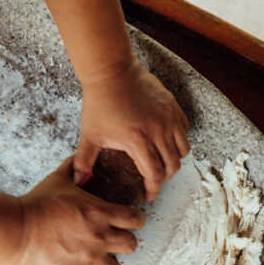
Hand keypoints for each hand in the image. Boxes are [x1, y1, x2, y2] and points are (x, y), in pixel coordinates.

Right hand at [13, 157, 145, 264]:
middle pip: (131, 245)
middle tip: (113, 241)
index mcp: (100, 213)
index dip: (134, 220)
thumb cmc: (36, 204)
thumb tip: (80, 157)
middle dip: (124, 242)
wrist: (15, 230)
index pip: (135, 219)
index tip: (128, 222)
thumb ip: (74, 167)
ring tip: (101, 261)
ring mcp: (89, 260)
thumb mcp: (58, 180)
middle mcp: (100, 238)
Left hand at [73, 59, 190, 200]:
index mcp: (138, 140)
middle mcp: (158, 130)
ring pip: (182, 150)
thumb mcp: (90, 135)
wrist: (111, 70)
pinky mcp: (173, 106)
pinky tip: (166, 143)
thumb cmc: (99, 102)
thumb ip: (84, 161)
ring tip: (162, 162)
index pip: (155, 174)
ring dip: (174, 160)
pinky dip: (179, 141)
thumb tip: (78, 182)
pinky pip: (184, 131)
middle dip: (164, 178)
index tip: (148, 194)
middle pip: (172, 166)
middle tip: (154, 180)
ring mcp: (168, 117)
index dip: (153, 188)